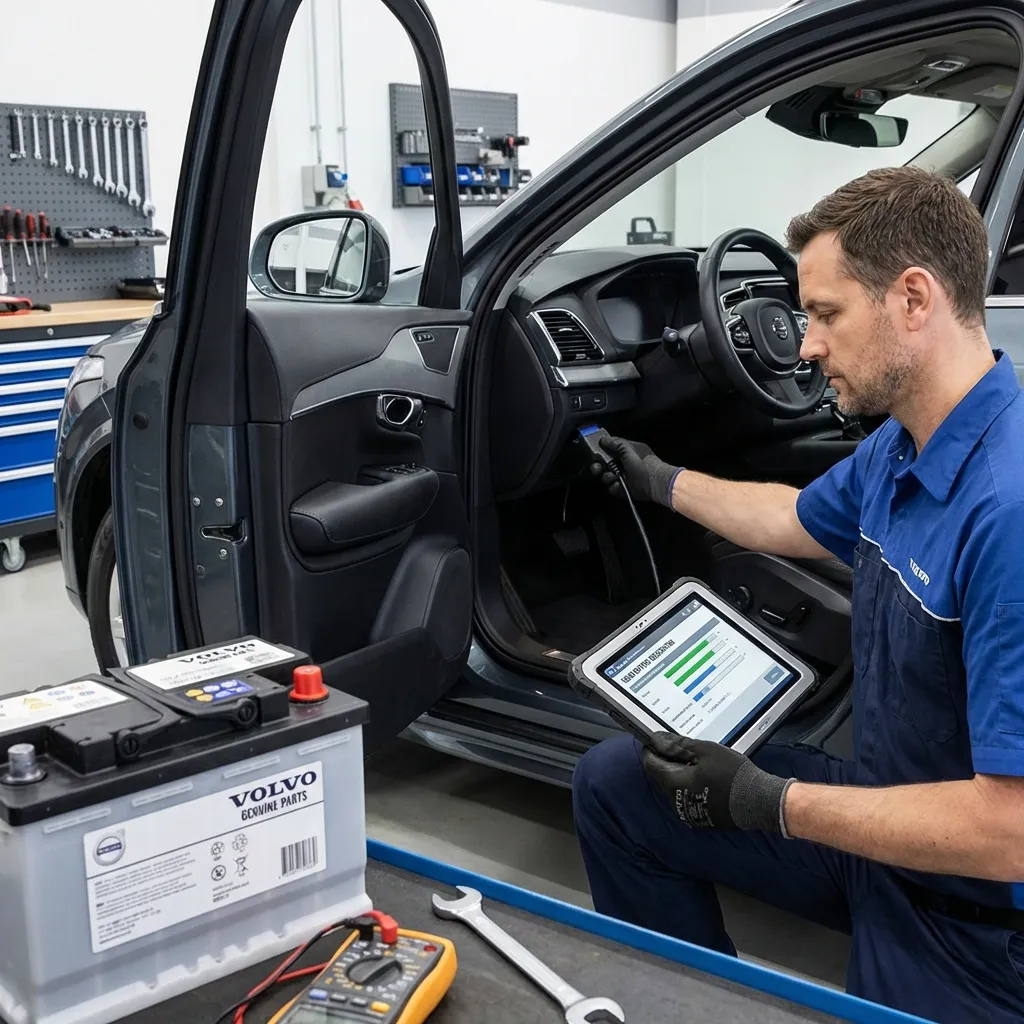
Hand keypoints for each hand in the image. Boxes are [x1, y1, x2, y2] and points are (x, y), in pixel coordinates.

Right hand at [593, 436, 681, 506]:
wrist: (654, 483)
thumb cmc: (643, 464)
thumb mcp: (628, 449)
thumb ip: (615, 443)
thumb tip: (603, 439)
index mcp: (627, 452)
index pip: (609, 450)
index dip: (601, 452)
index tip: (595, 454)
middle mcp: (625, 464)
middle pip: (604, 464)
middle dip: (599, 467)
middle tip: (598, 468)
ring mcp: (624, 477)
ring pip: (607, 477)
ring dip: (608, 477)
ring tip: (614, 477)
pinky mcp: (625, 489)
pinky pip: (613, 488)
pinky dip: (615, 488)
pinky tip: (620, 485)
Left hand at [641, 733, 794, 832]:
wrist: (758, 801)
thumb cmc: (732, 774)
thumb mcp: (704, 751)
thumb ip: (677, 745)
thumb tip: (656, 739)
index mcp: (673, 784)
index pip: (651, 764)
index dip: (651, 748)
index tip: (656, 738)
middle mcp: (675, 802)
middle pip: (661, 775)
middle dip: (667, 759)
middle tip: (681, 745)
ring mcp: (687, 811)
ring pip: (674, 786)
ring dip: (680, 771)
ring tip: (697, 759)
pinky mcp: (699, 816)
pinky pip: (687, 795)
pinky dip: (690, 783)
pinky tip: (704, 775)